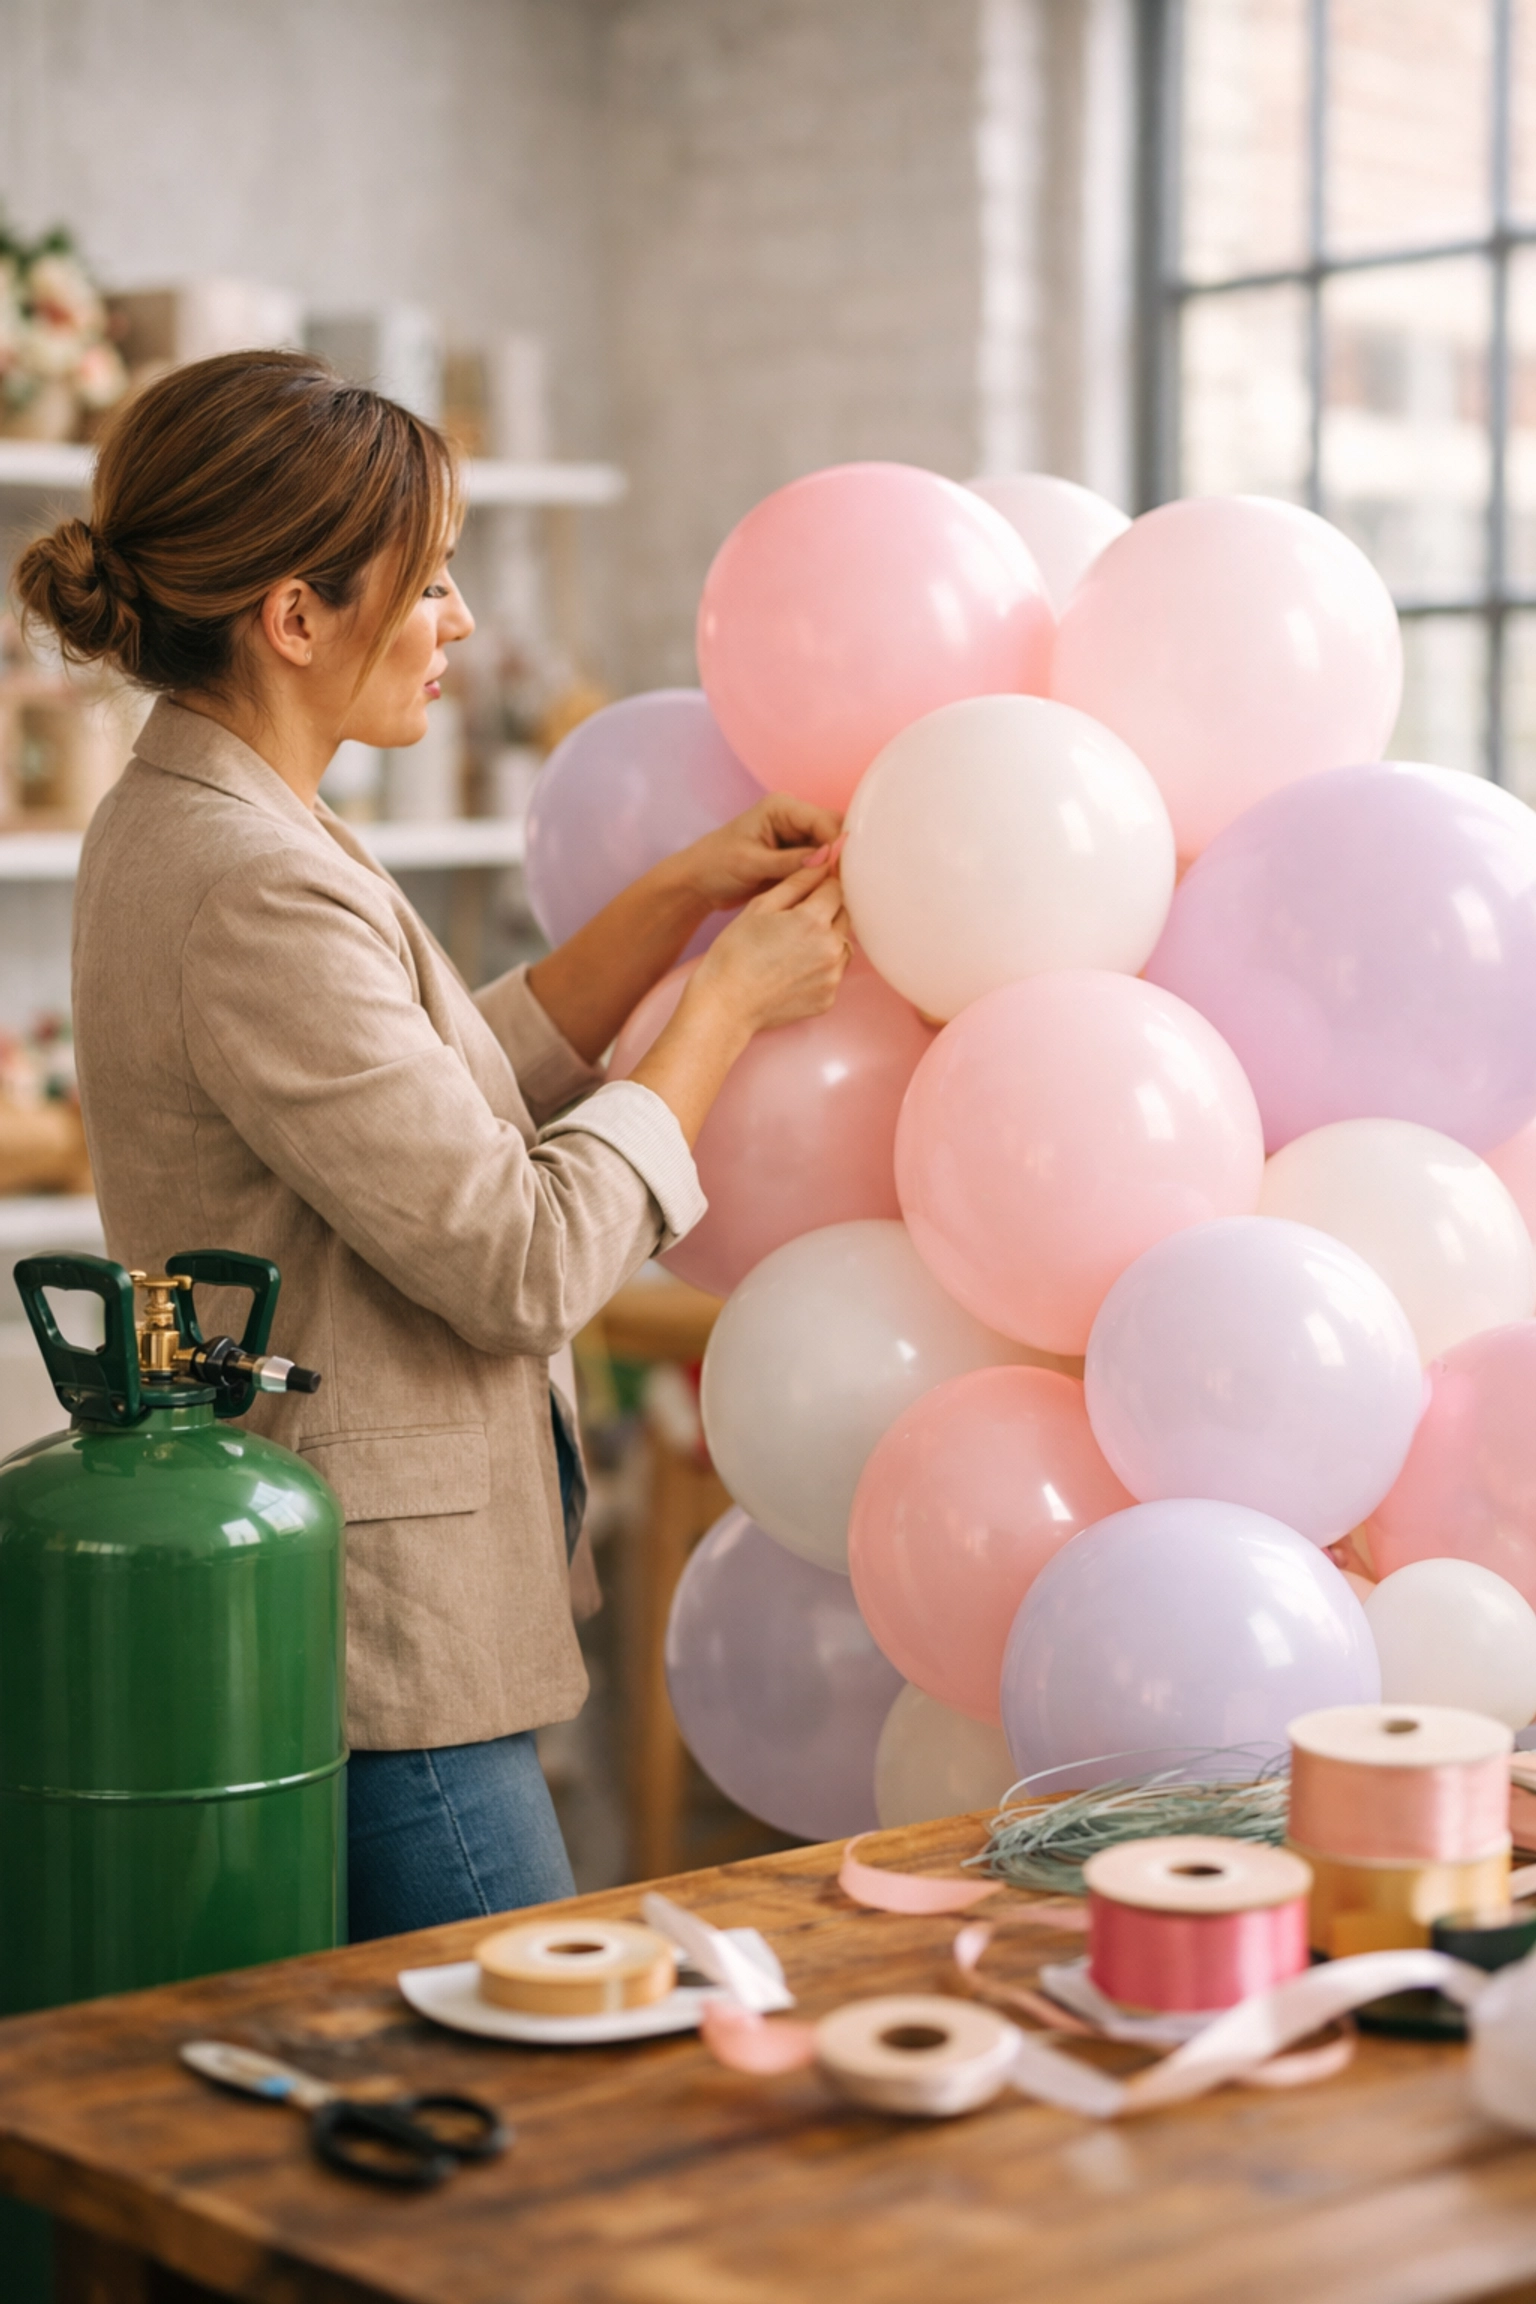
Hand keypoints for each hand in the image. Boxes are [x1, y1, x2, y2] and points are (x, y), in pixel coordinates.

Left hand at [669, 794, 844, 911]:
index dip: (837, 846)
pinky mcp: (797, 856)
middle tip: (844, 886)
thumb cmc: (716, 866)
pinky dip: (826, 877)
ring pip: (831, 850)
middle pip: (833, 832)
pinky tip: (829, 893)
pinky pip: (822, 864)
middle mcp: (794, 817)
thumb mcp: (752, 863)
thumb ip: (790, 861)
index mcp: (782, 807)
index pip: (823, 821)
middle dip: (840, 857)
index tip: (842, 873)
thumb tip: (827, 858)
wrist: (699, 883)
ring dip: (834, 869)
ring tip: (838, 892)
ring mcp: (797, 836)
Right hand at [687, 860, 851, 1037]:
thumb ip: (797, 882)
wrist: (725, 1005)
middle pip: (843, 916)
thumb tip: (824, 862)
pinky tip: (792, 972)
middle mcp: (831, 948)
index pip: (835, 888)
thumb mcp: (761, 907)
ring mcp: (832, 977)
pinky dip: (820, 968)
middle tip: (792, 923)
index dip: (819, 886)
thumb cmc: (735, 952)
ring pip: (842, 945)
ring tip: (792, 949)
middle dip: (825, 913)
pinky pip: (833, 973)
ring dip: (826, 940)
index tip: (804, 893)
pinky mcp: (828, 999)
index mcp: (814, 920)